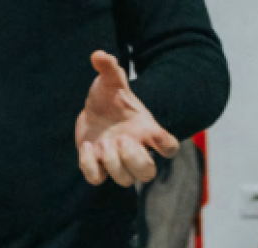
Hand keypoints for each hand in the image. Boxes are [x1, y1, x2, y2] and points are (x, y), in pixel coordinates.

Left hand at [76, 51, 179, 187]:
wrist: (95, 113)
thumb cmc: (111, 98)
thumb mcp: (111, 80)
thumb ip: (109, 68)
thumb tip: (98, 55)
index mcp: (146, 131)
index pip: (169, 148)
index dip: (166, 146)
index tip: (156, 136)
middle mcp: (135, 151)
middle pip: (148, 174)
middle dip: (136, 161)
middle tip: (122, 140)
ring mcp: (117, 162)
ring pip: (126, 181)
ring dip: (113, 163)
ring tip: (104, 143)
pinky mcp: (98, 167)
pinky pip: (96, 179)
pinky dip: (90, 165)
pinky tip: (88, 145)